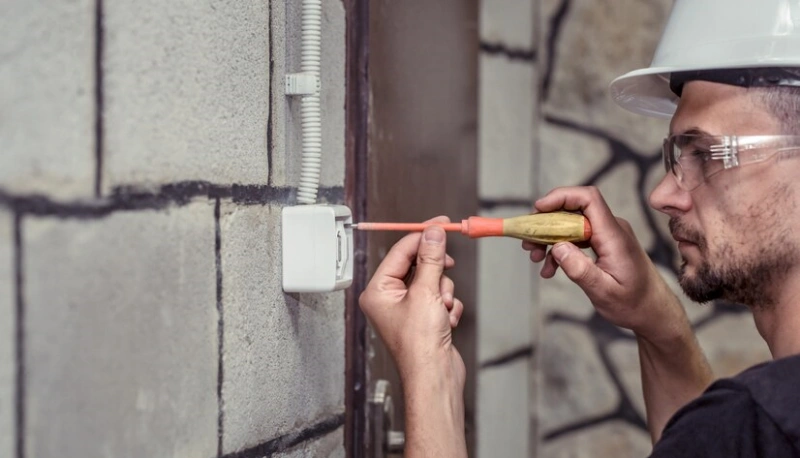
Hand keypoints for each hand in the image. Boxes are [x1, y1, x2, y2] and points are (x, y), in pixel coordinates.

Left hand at [359, 216, 464, 385]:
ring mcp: (407, 310)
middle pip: (417, 265)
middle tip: (447, 266)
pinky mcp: (424, 319)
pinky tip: (447, 321)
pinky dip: (448, 306)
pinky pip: (440, 297)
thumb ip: (430, 258)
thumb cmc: (420, 345)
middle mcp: (388, 299)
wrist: (435, 378)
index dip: (422, 235)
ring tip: (443, 308)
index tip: (441, 224)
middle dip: (436, 272)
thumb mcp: (426, 292)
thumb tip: (432, 233)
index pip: (400, 251)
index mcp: (378, 290)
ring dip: (444, 292)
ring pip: (433, 281)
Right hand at [522, 187, 682, 340]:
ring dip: (550, 238)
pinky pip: (576, 237)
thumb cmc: (634, 304)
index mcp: (614, 236)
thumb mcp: (604, 292)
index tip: (538, 209)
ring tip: (535, 258)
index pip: (588, 199)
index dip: (561, 197)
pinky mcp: (603, 243)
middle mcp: (611, 229)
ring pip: (571, 224)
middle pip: (573, 210)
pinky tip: (550, 268)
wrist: (653, 311)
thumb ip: (580, 270)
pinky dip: (560, 249)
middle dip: (546, 223)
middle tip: (528, 243)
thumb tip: (557, 247)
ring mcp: (607, 235)